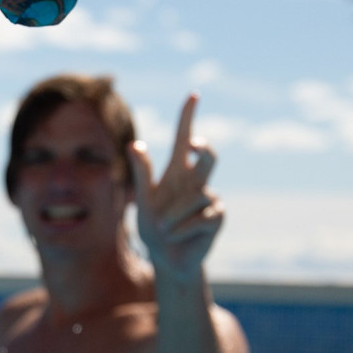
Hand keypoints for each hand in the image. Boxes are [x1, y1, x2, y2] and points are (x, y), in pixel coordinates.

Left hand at [127, 94, 224, 282]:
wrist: (166, 258)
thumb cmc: (154, 228)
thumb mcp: (144, 201)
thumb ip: (141, 174)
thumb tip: (134, 144)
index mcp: (177, 173)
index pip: (184, 139)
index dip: (188, 117)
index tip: (193, 95)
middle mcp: (196, 181)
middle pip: (208, 157)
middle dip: (204, 149)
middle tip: (196, 144)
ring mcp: (210, 199)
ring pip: (195, 198)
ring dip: (173, 216)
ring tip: (165, 228)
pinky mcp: (217, 217)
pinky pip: (199, 218)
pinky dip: (182, 229)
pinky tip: (177, 236)